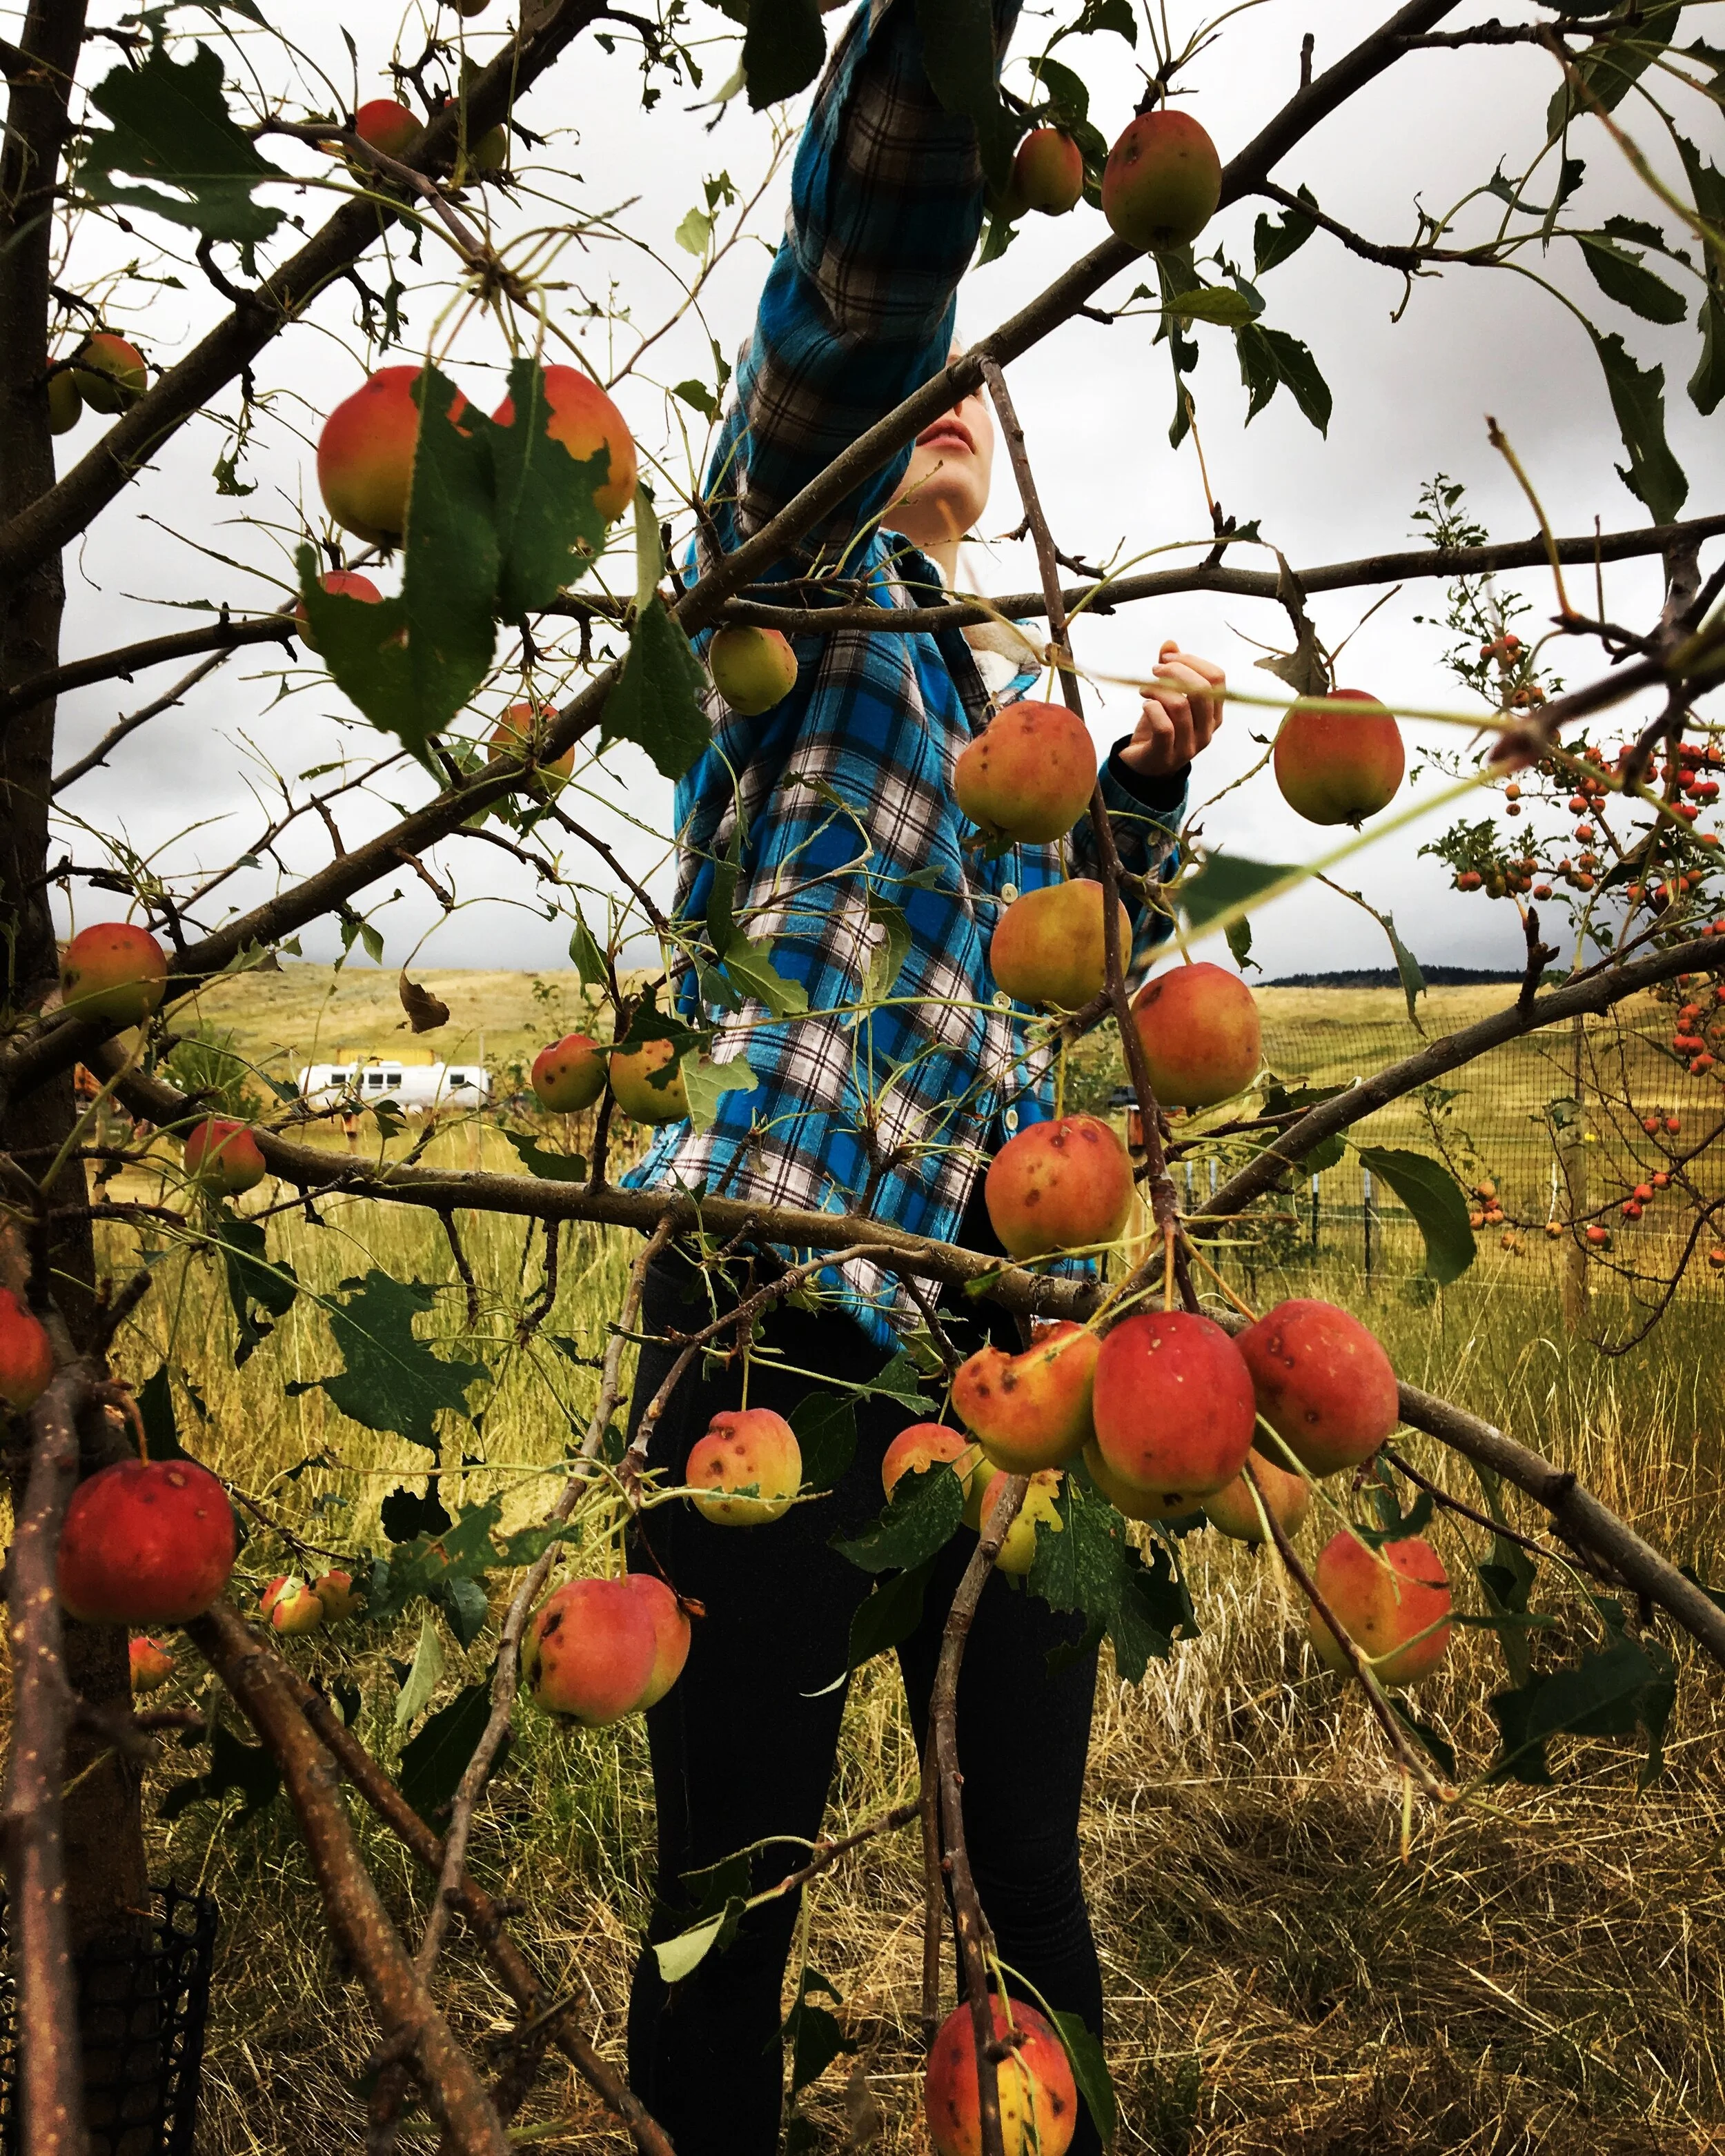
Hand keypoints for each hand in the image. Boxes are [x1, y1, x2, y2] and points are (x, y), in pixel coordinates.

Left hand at [1116, 641, 1225, 778]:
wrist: (1143, 766)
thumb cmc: (1158, 727)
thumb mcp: (1166, 697)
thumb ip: (1170, 671)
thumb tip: (1169, 644)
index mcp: (1214, 713)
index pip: (1217, 678)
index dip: (1193, 661)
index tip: (1169, 657)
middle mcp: (1207, 730)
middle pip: (1202, 690)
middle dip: (1176, 671)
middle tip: (1154, 669)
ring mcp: (1189, 746)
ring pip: (1181, 706)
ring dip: (1158, 689)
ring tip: (1144, 688)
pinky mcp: (1167, 755)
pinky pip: (1164, 727)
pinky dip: (1152, 709)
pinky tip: (1145, 705)